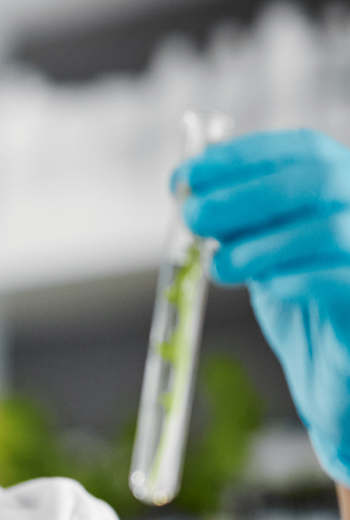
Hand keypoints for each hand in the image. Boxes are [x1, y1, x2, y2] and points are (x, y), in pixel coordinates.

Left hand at [178, 128, 349, 484]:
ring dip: (259, 245)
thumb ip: (237, 219)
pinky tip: (268, 289)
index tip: (185, 176)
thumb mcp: (261, 248)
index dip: (240, 157)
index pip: (303, 149)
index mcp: (344, 187)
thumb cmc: (299, 300)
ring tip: (222, 267)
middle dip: (242, 194)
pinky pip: (339, 279)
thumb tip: (190, 192)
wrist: (333, 370)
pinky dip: (291, 280)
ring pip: (328, 230)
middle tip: (193, 217)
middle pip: (315, 179)